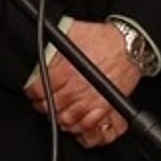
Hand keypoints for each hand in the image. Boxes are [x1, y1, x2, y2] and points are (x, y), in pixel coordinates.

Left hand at [23, 20, 140, 148]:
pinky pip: (87, 124)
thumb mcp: (72, 33)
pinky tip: (72, 121)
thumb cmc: (103, 39)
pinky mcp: (104, 107)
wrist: (128, 47)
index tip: (31, 91)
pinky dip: (77, 126)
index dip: (32, 92)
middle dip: (42, 105)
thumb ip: (53, 45)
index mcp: (66, 70)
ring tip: (55, 111)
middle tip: (41, 102)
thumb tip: (40, 48)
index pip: (39, 88)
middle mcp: (77, 87)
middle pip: (51, 105)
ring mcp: (90, 99)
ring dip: (57, 117)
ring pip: (66, 118)